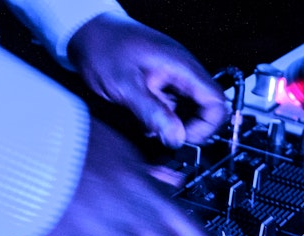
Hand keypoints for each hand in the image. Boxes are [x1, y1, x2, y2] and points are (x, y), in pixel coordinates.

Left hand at [67, 14, 227, 147]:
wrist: (87, 30)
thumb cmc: (103, 48)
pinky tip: (150, 120)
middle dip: (192, 128)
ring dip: (178, 125)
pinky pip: (177, 105)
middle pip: (209, 108)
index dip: (206, 126)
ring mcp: (176, 76)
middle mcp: (184, 71)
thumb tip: (176, 138)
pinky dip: (168, 118)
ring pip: (194, 109)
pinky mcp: (165, 81)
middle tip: (168, 137)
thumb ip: (152, 113)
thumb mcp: (125, 85)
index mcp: (182, 67)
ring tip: (155, 128)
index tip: (183, 137)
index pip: (217, 103)